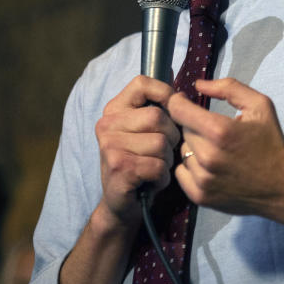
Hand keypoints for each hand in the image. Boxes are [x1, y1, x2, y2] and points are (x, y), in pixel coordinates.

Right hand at [94, 75, 180, 225]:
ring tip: (155, 167)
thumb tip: (177, 79)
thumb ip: (158, 105)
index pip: (141, 83)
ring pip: (161, 142)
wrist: (120, 204)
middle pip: (158, 116)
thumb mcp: (146, 131)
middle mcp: (107, 125)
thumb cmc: (140, 162)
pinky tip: (152, 181)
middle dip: (171, 137)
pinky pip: (158, 165)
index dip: (165, 94)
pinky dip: (162, 177)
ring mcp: (110, 146)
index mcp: (114, 110)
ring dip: (167, 160)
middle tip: (162, 152)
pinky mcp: (119, 168)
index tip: (171, 111)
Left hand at [168, 78, 283, 215]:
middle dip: (193, 125)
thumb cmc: (271, 143)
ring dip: (194, 147)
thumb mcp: (259, 105)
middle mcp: (207, 156)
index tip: (185, 101)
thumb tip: (198, 84)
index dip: (179, 101)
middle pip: (182, 130)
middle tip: (213, 129)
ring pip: (183, 151)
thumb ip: (229, 88)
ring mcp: (202, 179)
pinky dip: (191, 166)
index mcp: (220, 131)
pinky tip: (210, 166)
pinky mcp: (200, 196)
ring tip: (216, 149)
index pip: (178, 109)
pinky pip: (181, 172)